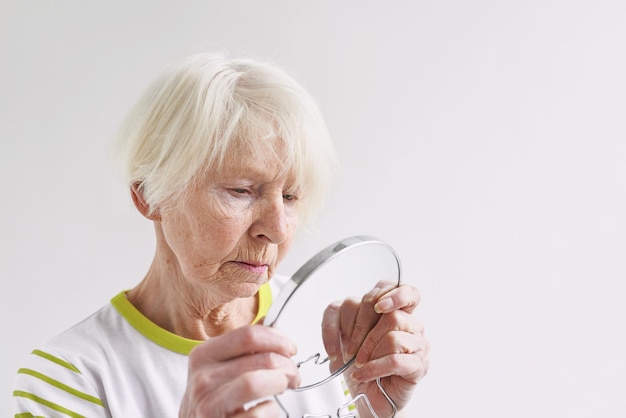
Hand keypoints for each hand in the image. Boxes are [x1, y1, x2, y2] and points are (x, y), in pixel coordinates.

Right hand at [179, 325, 300, 417]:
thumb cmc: (213, 398)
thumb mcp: (218, 367)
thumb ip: (242, 347)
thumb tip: (271, 326)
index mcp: (204, 355)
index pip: (249, 335)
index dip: (278, 339)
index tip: (290, 348)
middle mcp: (203, 378)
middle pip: (261, 359)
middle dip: (288, 365)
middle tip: (293, 374)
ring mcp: (209, 404)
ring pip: (256, 382)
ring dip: (281, 382)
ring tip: (286, 386)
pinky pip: (258, 413)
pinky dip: (272, 410)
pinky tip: (268, 408)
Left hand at [321, 281, 428, 416]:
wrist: (368, 396)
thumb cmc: (360, 364)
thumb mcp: (345, 335)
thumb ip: (348, 315)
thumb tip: (350, 306)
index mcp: (396, 311)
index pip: (401, 289)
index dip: (390, 292)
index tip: (375, 305)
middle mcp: (411, 324)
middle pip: (390, 314)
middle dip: (361, 331)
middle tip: (349, 349)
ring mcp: (418, 344)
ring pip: (392, 336)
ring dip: (367, 352)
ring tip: (358, 364)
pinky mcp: (419, 365)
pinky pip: (394, 360)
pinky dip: (373, 368)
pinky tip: (362, 374)